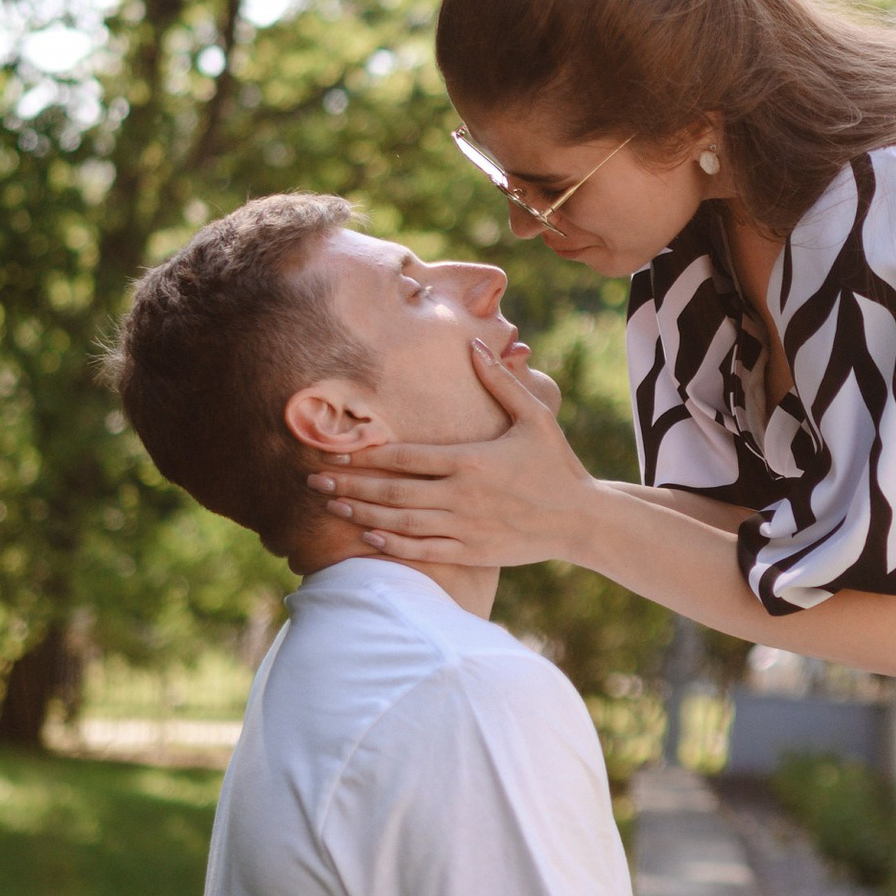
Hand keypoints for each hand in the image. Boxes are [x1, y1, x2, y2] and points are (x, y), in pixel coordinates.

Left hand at [310, 343, 597, 570]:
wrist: (582, 519)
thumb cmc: (557, 464)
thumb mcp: (534, 415)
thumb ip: (500, 381)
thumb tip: (474, 344)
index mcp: (470, 460)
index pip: (405, 457)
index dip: (366, 456)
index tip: (334, 451)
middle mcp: (461, 495)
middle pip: (392, 490)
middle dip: (349, 485)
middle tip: (313, 479)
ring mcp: (464, 526)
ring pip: (400, 521)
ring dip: (361, 513)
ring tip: (331, 506)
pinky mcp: (472, 551)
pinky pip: (423, 549)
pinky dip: (392, 544)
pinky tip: (368, 536)